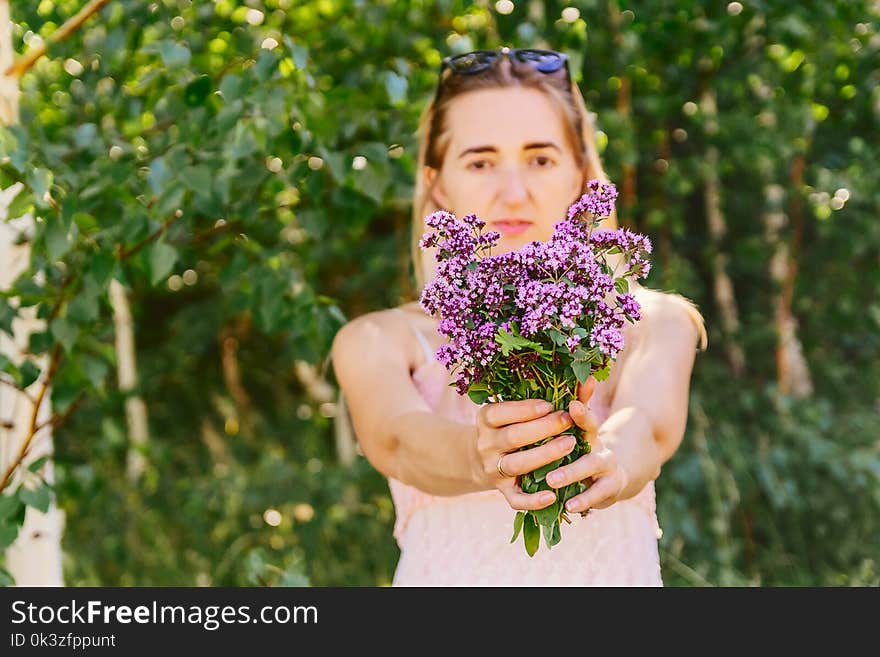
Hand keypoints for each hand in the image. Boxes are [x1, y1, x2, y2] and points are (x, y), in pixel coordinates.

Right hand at [474, 398, 575, 510]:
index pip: (502, 412)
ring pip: (517, 465)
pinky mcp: (502, 490)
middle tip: (568, 421)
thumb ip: (548, 395)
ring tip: (570, 444)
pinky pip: (516, 499)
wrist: (483, 457)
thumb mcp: (517, 409)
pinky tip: (553, 495)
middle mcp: (486, 444)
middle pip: (513, 437)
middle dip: (543, 428)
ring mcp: (493, 468)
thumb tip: (589, 380)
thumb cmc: (510, 425)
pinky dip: (533, 500)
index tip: (550, 404)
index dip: (526, 409)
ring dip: (544, 455)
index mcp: (486, 419)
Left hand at [544, 376, 628, 513]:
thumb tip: (580, 374)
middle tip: (555, 447)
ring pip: (590, 472)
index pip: (587, 420)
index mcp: (590, 433)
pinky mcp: (607, 492)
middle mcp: (601, 450)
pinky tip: (569, 507)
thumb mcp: (581, 429)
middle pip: (589, 446)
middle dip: (570, 440)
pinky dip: (583, 501)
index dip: (581, 413)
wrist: (616, 473)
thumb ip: (579, 404)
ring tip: (552, 481)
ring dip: (572, 475)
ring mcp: (606, 472)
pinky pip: (595, 497)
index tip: (571, 405)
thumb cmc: (587, 448)